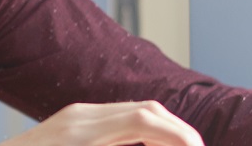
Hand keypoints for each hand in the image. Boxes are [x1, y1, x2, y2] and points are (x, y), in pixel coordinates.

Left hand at [0, 101, 205, 145]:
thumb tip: (153, 139)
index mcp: (81, 133)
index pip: (144, 121)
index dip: (178, 135)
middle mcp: (79, 117)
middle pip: (145, 110)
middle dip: (178, 132)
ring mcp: (75, 115)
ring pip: (135, 111)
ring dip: (163, 131)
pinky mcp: (73, 120)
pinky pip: (118, 117)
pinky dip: (143, 131)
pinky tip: (150, 145)